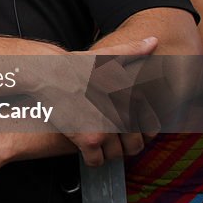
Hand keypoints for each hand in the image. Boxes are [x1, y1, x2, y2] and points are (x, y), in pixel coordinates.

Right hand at [59, 37, 158, 165]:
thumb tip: (154, 41)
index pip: (150, 130)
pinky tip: (85, 152)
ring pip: (116, 156)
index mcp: (133, 97)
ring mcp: (108, 128)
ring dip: (109, 155)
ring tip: (100, 148)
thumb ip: (133, 51)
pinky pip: (96, 161)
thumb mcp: (107, 55)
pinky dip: (92, 160)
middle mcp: (125, 114)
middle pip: (134, 147)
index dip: (140, 136)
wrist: (49, 74)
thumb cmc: (76, 65)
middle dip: (125, 149)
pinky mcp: (88, 139)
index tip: (128, 135)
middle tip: (113, 144)